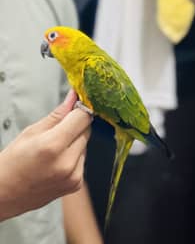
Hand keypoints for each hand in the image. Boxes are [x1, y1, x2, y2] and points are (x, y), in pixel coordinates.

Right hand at [0, 90, 91, 220]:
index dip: (80, 108)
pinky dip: (75, 155)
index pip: (83, 117)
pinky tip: (58, 160)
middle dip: (76, 124)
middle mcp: (67, 163)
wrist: (4, 194)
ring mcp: (73, 176)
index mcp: (53, 146)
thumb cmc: (12, 163)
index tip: (76, 105)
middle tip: (58, 129)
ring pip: (86, 144)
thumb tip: (73, 98)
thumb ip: (57, 115)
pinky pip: (83, 159)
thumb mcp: (31, 132)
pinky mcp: (76, 184)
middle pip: (86, 130)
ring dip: (75, 141)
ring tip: (54, 149)